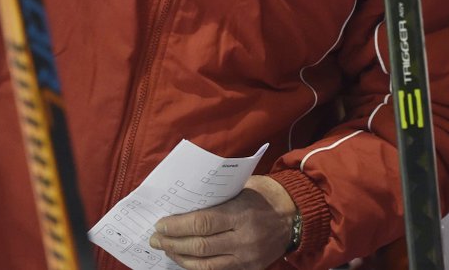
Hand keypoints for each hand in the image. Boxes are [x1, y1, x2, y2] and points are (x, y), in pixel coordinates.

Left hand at [148, 175, 295, 269]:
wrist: (294, 214)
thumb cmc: (263, 194)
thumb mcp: (240, 188)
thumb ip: (215, 198)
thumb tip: (182, 204)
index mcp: (241, 214)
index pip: (201, 223)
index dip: (176, 226)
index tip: (160, 224)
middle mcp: (244, 239)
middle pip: (200, 246)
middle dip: (172, 243)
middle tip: (155, 239)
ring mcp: (247, 258)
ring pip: (206, 265)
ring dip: (181, 258)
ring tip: (166, 250)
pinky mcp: (250, 269)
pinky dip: (198, 266)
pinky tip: (185, 260)